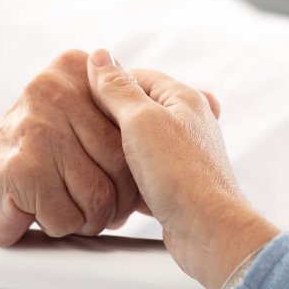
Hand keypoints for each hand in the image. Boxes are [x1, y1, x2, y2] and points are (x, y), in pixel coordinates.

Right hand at [0, 50, 139, 245]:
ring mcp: (37, 126)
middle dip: (113, 198)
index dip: (132, 163)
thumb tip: (191, 91)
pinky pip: (67, 216)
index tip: (111, 173)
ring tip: (63, 204)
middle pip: (121, 163)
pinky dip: (59, 226)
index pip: (135, 124)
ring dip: (86, 218)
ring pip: (98, 195)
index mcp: (76, 68)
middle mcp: (55, 88)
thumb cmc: (32, 156)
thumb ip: (124, 102)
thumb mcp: (80, 116)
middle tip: (91, 202)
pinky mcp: (21, 167)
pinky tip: (37, 211)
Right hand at [86, 49, 279, 288]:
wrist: (209, 232)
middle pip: (136, 110)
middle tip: (80, 129)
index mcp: (183, 98)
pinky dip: (126, 178)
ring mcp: (182, 155)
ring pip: (137, 144)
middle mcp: (186, 123)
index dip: (105, 85)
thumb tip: (99, 56)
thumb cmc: (181, 175)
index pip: (135, 76)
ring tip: (93, 159)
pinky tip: (110, 187)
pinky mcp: (175, 184)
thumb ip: (117, 89)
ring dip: (115, 152)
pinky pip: (143, 172)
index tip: (79, 97)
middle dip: (108, 120)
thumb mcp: (141, 122)